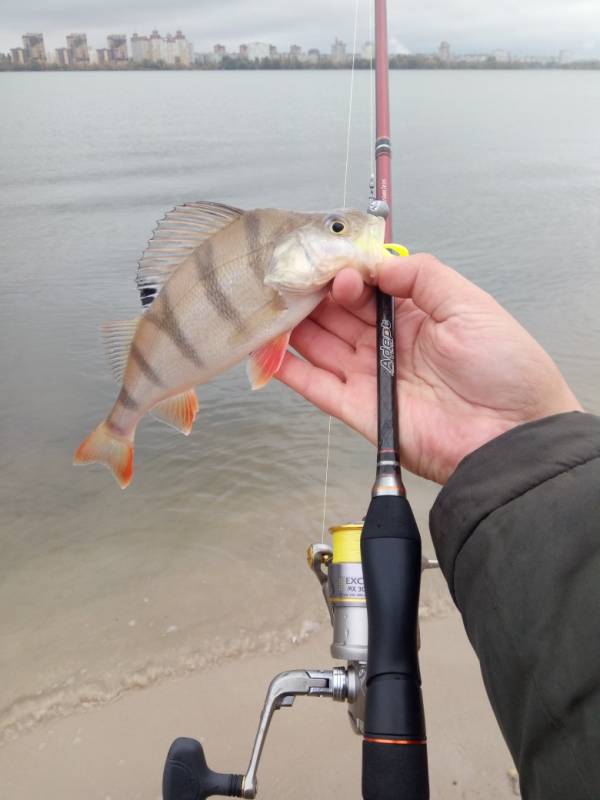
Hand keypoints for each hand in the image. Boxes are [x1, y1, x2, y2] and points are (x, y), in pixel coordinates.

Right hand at [276, 254, 581, 483]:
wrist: (512, 437)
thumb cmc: (505, 369)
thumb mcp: (470, 305)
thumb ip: (422, 276)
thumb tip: (374, 265)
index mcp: (415, 315)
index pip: (366, 287)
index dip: (344, 274)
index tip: (328, 267)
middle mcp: (388, 343)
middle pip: (337, 314)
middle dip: (312, 295)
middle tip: (287, 279)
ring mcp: (371, 376)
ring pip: (320, 345)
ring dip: (294, 326)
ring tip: (268, 305)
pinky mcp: (359, 410)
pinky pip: (317, 387)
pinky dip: (290, 370)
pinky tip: (269, 349)